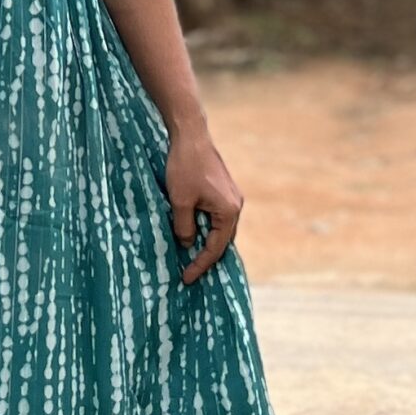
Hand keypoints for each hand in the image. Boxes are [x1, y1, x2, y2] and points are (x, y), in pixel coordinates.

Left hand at [165, 123, 243, 283]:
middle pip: (222, 241)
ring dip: (206, 242)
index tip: (186, 278)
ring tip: (191, 257)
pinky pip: (217, 217)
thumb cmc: (185, 167)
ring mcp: (231, 197)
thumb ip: (184, 227)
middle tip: (189, 272)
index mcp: (229, 212)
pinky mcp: (224, 190)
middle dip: (206, 257)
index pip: (215, 248)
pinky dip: (207, 228)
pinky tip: (194, 232)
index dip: (200, 265)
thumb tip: (188, 244)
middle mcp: (236, 206)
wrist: (190, 135)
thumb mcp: (180, 201)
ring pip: (220, 229)